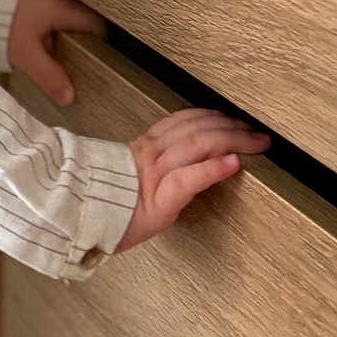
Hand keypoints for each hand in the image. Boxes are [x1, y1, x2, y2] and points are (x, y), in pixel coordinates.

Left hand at [7, 0, 104, 106]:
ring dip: (66, 30)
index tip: (98, 59)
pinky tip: (45, 38)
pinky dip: (53, 24)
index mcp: (62, 8)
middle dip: (83, 38)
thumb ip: (49, 76)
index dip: (100, 42)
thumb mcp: (26, 54)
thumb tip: (69, 98)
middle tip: (80, 59)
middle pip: (83, 18)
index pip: (95, 24)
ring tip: (61, 52)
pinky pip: (53, 9)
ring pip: (67, 13)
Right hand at [115, 110, 271, 252]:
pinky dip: (213, 169)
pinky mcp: (160, 199)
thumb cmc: (105, 205)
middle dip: (232, 127)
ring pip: (198, 145)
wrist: (79, 220)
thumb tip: (181, 162)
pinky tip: (233, 164)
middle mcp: (151, 154)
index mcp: (145, 148)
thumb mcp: (129, 176)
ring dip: (233, 141)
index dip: (213, 116)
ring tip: (255, 142)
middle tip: (257, 132)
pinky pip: (189, 178)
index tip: (233, 118)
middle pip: (198, 129)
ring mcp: (155, 174)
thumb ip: (154, 164)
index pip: (184, 120)